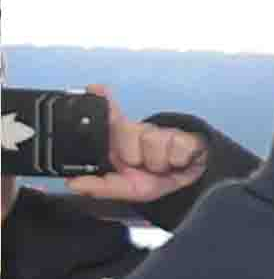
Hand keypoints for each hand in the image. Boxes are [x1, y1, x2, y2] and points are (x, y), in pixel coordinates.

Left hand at [59, 88, 201, 214]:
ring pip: (152, 139)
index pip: (109, 115)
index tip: (95, 88)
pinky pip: (176, 145)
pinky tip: (178, 162)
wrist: (194, 184)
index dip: (102, 99)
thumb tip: (73, 183)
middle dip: (135, 156)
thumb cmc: (158, 181)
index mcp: (121, 140)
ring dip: (158, 162)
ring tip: (162, 167)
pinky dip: (177, 159)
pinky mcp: (186, 136)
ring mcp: (163, 131)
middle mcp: (140, 131)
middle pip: (128, 130)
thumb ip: (100, 186)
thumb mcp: (128, 189)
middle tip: (143, 166)